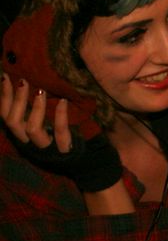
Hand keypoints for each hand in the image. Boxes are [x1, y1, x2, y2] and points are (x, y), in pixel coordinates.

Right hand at [1, 75, 121, 191]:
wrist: (87, 164)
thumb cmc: (66, 139)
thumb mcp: (47, 126)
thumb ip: (36, 111)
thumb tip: (30, 84)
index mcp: (23, 137)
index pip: (6, 116)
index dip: (3, 97)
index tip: (5, 76)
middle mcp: (30, 144)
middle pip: (13, 122)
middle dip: (15, 100)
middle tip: (24, 81)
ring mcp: (46, 149)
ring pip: (32, 128)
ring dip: (35, 108)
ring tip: (41, 91)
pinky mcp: (64, 151)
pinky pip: (60, 132)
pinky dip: (61, 116)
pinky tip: (64, 102)